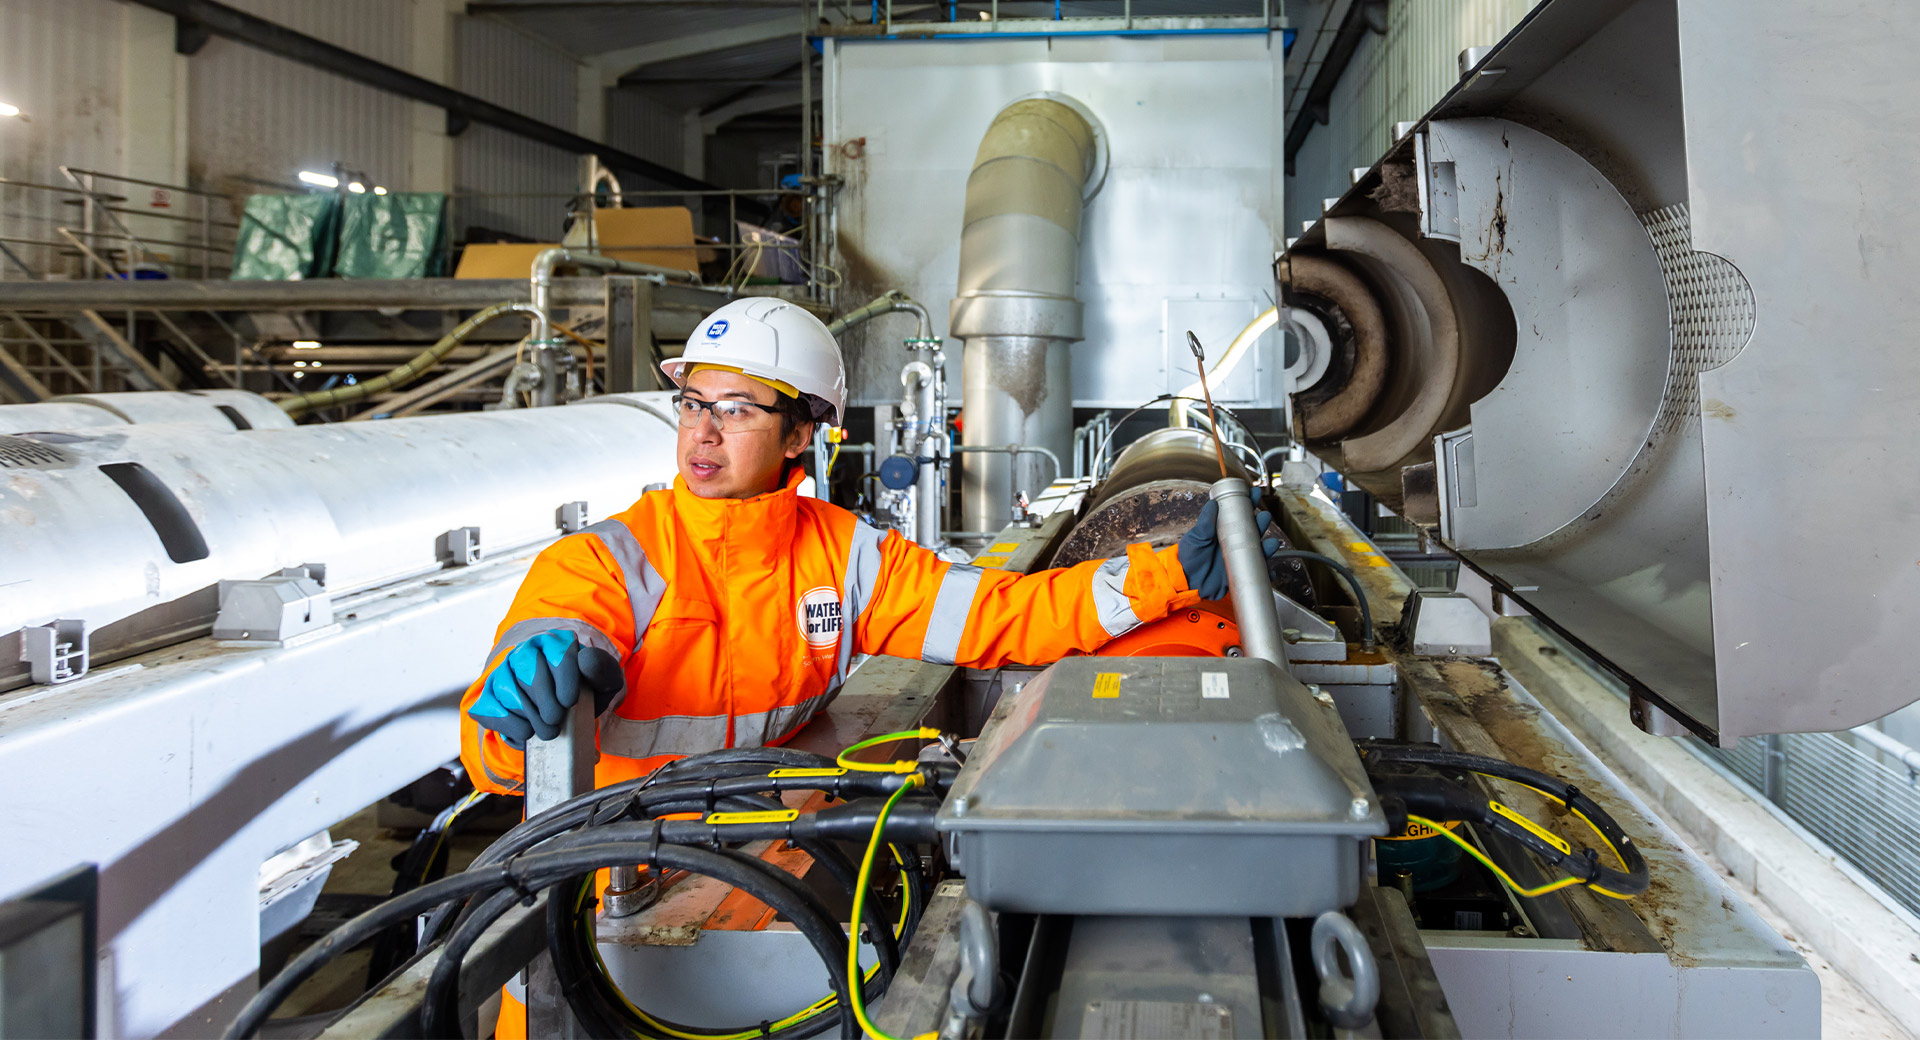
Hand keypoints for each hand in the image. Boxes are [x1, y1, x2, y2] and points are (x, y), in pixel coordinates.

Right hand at [467, 629, 623, 748]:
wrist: (561, 709)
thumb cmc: (584, 692)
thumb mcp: (603, 681)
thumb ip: (601, 669)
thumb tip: (585, 661)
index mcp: (555, 643)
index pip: (557, 655)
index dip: (563, 681)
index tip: (569, 702)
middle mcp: (525, 652)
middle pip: (530, 675)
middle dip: (546, 705)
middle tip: (557, 721)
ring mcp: (503, 672)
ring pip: (510, 693)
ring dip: (531, 717)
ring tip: (548, 730)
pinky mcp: (488, 695)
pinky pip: (491, 709)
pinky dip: (510, 725)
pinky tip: (527, 731)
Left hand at [1178, 490, 1279, 600]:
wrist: (1186, 583)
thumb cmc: (1188, 558)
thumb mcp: (1196, 538)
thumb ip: (1205, 523)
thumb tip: (1212, 504)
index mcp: (1225, 531)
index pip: (1240, 514)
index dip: (1249, 503)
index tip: (1254, 494)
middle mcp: (1235, 543)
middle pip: (1254, 530)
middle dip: (1261, 522)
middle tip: (1264, 517)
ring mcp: (1240, 558)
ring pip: (1259, 550)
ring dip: (1268, 546)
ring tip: (1271, 544)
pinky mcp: (1241, 574)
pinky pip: (1258, 573)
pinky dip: (1267, 573)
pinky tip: (1271, 572)